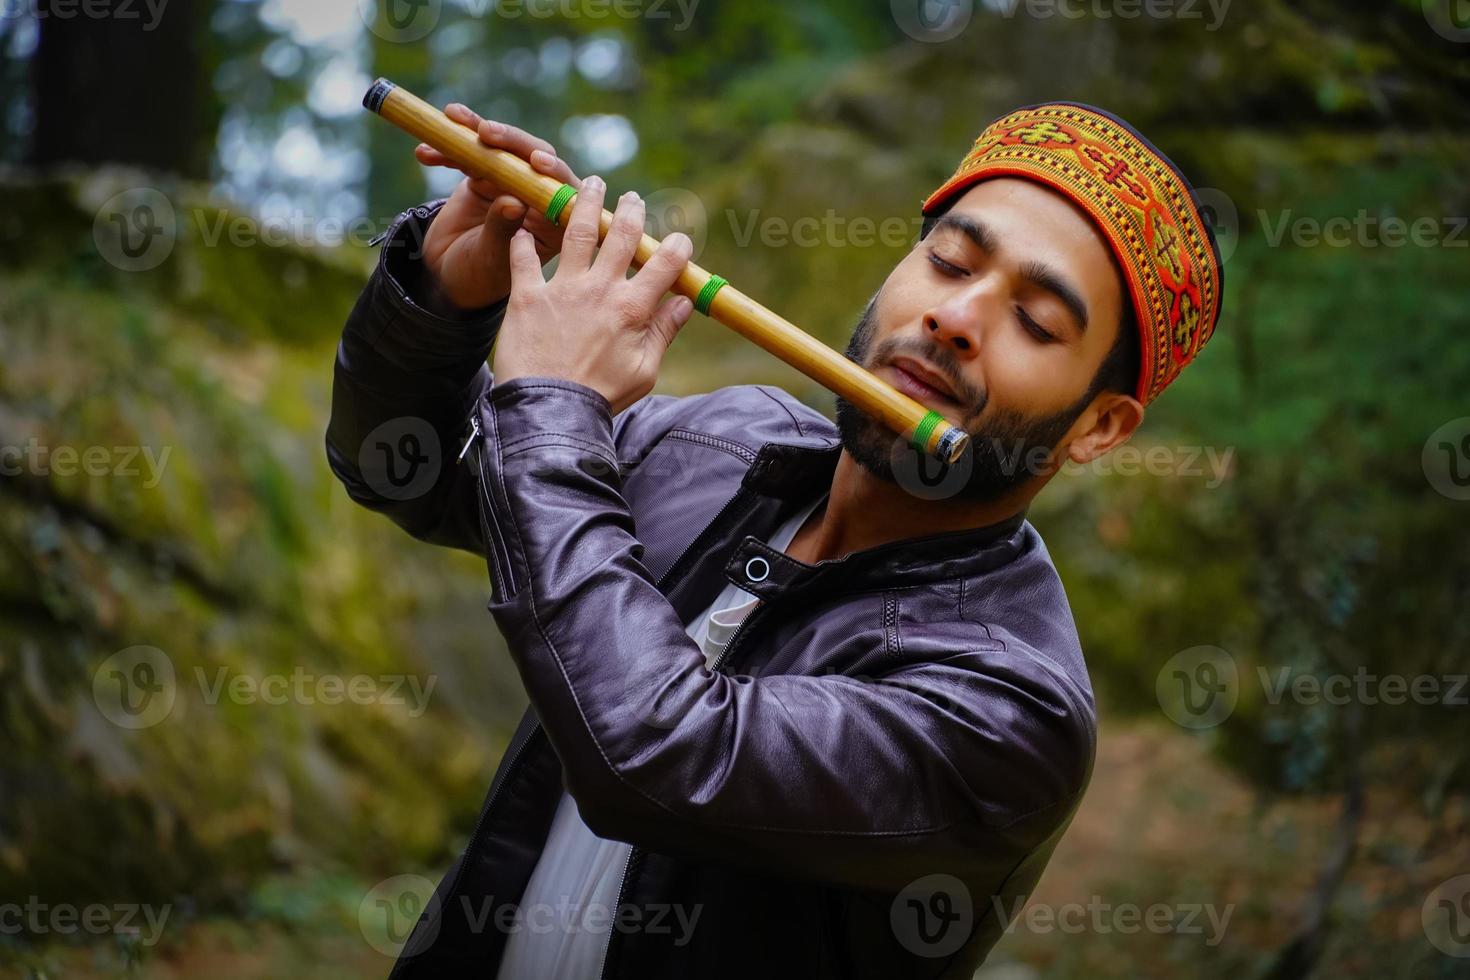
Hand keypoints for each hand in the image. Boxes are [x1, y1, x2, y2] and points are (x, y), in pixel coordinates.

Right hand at [415, 104, 580, 312]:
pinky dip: (447, 150)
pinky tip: (425, 152)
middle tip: (487, 132)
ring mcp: (510, 183)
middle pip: (533, 159)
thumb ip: (503, 230)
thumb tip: (515, 202)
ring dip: (476, 131)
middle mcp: (537, 198)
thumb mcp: (491, 259)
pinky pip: (468, 155)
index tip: (538, 161)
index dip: (554, 172)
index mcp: (554, 223)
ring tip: (454, 119)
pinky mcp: (484, 176)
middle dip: (512, 141)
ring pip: (500, 149)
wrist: (447, 277)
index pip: (562, 190)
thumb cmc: (479, 277)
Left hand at [493, 175, 695, 415]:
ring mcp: (562, 289)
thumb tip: (684, 304)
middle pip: (621, 236)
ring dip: (586, 204)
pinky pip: (523, 260)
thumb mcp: (644, 371)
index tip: (680, 242)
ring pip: (577, 232)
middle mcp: (599, 289)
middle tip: (632, 199)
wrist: (550, 410)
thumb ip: (663, 333)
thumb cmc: (600, 396)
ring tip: (591, 184)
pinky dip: (522, 242)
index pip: (665, 265)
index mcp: (632, 308)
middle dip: (630, 212)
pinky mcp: (527, 297)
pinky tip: (522, 229)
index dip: (677, 248)